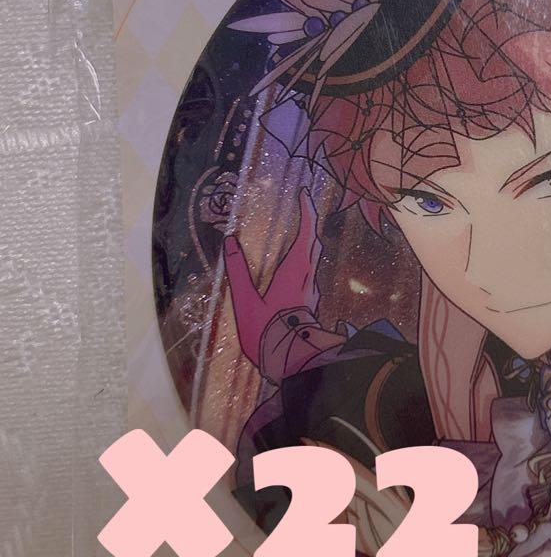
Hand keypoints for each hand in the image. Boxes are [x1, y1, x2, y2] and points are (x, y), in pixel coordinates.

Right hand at [223, 188, 322, 366]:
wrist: (292, 361)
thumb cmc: (267, 331)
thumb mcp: (246, 300)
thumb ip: (238, 271)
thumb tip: (230, 241)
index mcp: (295, 270)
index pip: (307, 232)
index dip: (307, 211)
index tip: (303, 195)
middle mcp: (308, 277)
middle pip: (314, 244)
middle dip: (310, 223)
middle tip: (303, 208)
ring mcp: (312, 290)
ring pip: (314, 260)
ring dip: (308, 242)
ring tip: (300, 233)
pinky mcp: (310, 303)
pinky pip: (310, 274)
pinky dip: (304, 261)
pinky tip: (295, 268)